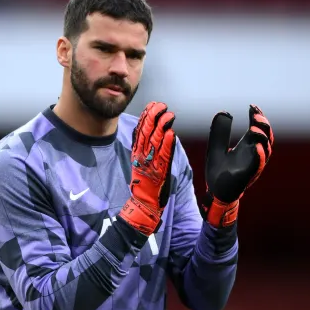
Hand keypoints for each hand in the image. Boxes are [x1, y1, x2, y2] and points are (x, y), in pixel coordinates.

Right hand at [120, 102, 176, 234]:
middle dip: (154, 117)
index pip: (140, 130)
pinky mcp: (160, 172)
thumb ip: (141, 147)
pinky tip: (172, 134)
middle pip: (147, 133)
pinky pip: (164, 156)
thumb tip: (143, 131)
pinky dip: (168, 145)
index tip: (152, 105)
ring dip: (162, 127)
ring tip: (168, 114)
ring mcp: (151, 163)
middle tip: (161, 105)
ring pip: (156, 142)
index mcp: (137, 153)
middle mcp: (142, 156)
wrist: (143, 204)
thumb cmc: (145, 184)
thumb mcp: (139, 162)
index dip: (146, 116)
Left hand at [200, 104, 273, 226]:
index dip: (258, 116)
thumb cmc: (218, 171)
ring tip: (253, 127)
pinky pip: (257, 165)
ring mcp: (252, 165)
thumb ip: (219, 132)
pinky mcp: (247, 175)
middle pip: (267, 137)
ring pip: (266, 150)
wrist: (215, 193)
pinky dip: (259, 156)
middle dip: (264, 125)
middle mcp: (253, 154)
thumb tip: (223, 112)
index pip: (258, 128)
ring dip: (262, 138)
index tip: (252, 106)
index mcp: (247, 146)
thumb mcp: (216, 147)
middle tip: (255, 115)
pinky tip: (255, 146)